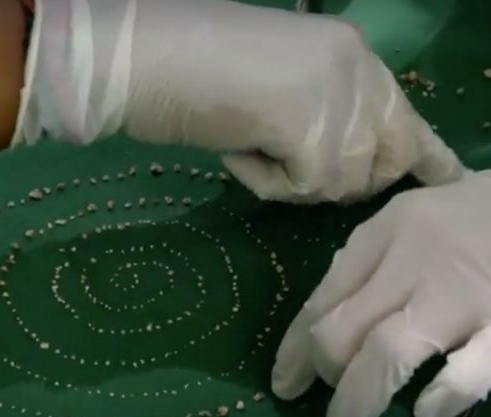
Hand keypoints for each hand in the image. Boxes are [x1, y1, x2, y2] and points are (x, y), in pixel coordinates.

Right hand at [16, 0, 464, 202]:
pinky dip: (264, 183)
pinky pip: (302, 189)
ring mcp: (336, 96)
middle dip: (347, 180)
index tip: (445, 178)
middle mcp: (356, 70)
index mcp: (349, 54)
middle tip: (292, 165)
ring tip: (248, 142)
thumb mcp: (276, 86)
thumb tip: (344, 160)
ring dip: (291, 179)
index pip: (404, 114)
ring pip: (342, 183)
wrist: (143, 55)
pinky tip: (237, 148)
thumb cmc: (191, 66)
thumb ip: (321, 112)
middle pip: (387, 157)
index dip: (422, 154)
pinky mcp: (309, 127)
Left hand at [271, 171, 490, 416]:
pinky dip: (444, 394)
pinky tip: (425, 412)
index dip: (296, 347)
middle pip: (343, 328)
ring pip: (388, 351)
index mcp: (383, 234)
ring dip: (358, 398)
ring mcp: (462, 296)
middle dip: (322, 372)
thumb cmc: (467, 214)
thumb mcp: (405, 219)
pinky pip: (471, 369)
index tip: (285, 380)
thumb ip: (365, 261)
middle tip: (325, 397)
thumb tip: (324, 313)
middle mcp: (413, 263)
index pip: (323, 298)